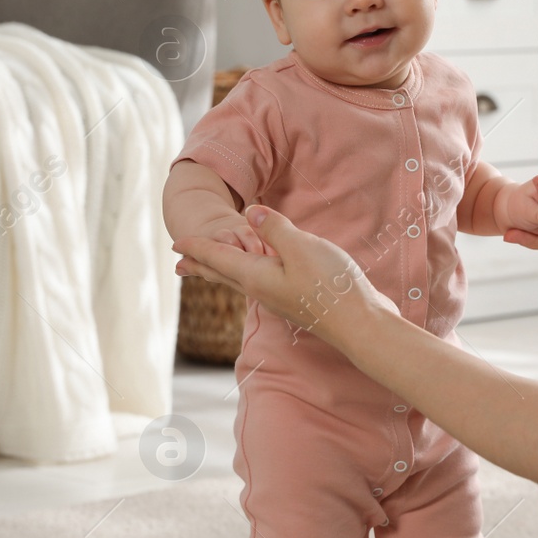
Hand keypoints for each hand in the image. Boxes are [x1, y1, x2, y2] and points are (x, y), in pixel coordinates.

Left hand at [173, 206, 397, 339]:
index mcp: (256, 276)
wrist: (361, 325)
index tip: (176, 243)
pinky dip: (248, 276)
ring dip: (221, 273)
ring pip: (241, 282)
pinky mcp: (297, 300)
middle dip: (201, 267)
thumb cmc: (331, 286)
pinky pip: (261, 285)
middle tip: (179, 264)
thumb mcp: (301, 248)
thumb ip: (274, 229)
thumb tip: (250, 212)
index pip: (218, 258)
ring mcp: (280, 298)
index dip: (197, 248)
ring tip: (210, 270)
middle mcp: (262, 290)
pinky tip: (258, 276)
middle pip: (223, 275)